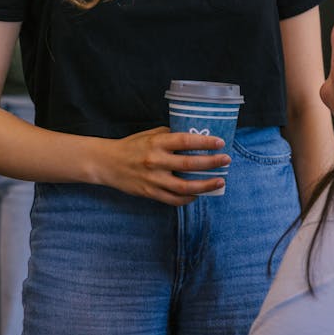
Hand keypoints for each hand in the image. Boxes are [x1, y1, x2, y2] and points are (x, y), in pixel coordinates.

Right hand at [95, 127, 229, 205]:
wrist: (107, 163)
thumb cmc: (131, 146)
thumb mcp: (149, 134)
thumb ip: (170, 135)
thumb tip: (194, 137)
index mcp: (156, 143)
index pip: (185, 141)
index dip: (205, 142)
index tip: (220, 142)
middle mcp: (155, 161)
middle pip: (189, 164)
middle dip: (211, 163)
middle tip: (226, 160)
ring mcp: (153, 179)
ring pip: (184, 186)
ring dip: (205, 185)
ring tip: (220, 181)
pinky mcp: (150, 193)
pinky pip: (173, 199)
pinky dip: (188, 198)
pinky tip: (198, 194)